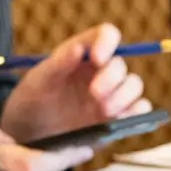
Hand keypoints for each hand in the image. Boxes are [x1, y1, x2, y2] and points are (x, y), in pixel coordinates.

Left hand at [0, 23, 152, 143]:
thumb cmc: (31, 101)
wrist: (30, 135)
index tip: (97, 59)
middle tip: (94, 93)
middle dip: (111, 78)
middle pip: (120, 65)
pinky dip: (136, 113)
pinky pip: (140, 110)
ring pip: (134, 85)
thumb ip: (57, 65)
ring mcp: (112, 94)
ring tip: (104, 110)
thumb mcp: (37, 82)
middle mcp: (101, 71)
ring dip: (124, 96)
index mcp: (82, 54)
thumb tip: (79, 48)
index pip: (106, 35)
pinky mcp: (118, 117)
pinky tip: (118, 118)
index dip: (107, 42)